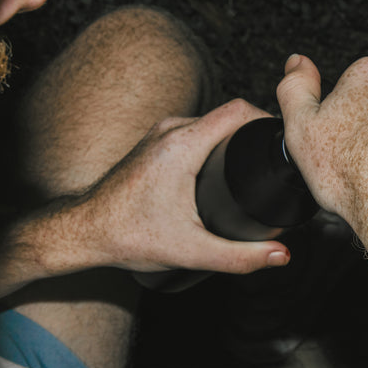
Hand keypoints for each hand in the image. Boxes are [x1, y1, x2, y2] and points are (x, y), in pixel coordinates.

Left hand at [0, 100, 289, 307]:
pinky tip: (226, 167)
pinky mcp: (155, 142)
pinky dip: (216, 142)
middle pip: (229, 116)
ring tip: (256, 166)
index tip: (285, 142)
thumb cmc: (128, 236)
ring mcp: (161, 132)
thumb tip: (282, 254)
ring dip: (235, 139)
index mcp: (183, 144)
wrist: (82, 231)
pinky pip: (197, 129)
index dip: (269, 120)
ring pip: (212, 123)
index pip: (239, 110)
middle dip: (256, 135)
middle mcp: (171, 130)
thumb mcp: (192, 251)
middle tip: (277, 162)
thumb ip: (242, 257)